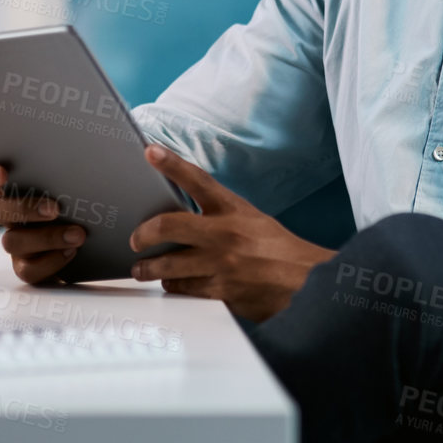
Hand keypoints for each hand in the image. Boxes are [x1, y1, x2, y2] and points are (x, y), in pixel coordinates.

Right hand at [0, 163, 85, 283]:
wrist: (88, 243)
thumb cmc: (73, 205)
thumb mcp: (66, 187)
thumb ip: (59, 178)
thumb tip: (76, 171)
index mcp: (10, 191)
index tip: (3, 174)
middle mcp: (6, 216)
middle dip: (23, 209)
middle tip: (55, 208)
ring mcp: (14, 242)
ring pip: (12, 242)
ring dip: (46, 237)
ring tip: (76, 234)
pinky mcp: (25, 267)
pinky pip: (28, 269)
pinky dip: (51, 261)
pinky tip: (70, 251)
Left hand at [129, 144, 333, 321]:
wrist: (307, 284)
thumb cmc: (280, 250)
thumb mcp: (252, 219)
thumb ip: (220, 215)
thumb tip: (185, 213)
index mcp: (233, 210)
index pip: (197, 180)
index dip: (171, 163)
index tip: (150, 151)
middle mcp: (224, 234)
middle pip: (168, 226)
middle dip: (143, 234)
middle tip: (135, 239)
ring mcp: (221, 265)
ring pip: (168, 265)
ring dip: (149, 268)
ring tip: (141, 268)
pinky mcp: (220, 291)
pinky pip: (183, 288)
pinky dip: (172, 286)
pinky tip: (171, 284)